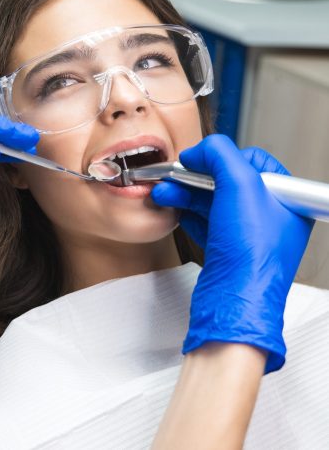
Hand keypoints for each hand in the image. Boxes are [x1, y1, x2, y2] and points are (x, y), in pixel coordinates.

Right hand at [151, 134, 313, 371]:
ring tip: (165, 194)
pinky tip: (175, 211)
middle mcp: (269, 216)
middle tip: (174, 177)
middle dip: (194, 178)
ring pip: (212, 202)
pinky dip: (188, 214)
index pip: (252, 161)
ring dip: (184, 194)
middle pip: (226, 181)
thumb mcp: (240, 186)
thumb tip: (201, 149)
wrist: (233, 301)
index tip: (196, 159)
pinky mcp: (227, 249)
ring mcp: (247, 234)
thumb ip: (221, 154)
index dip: (221, 157)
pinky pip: (205, 222)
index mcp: (285, 199)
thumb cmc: (250, 254)